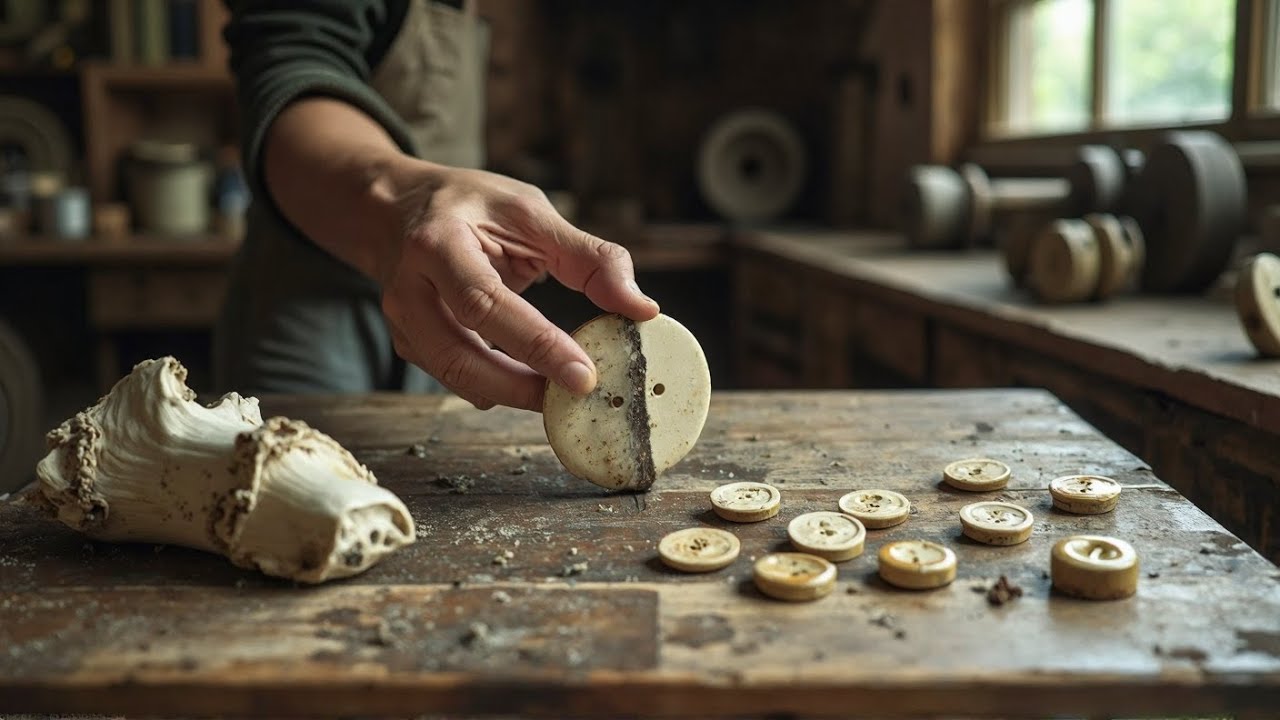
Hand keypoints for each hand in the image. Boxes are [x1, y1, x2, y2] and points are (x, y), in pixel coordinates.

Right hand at [377, 163, 658, 410]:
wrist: (395, 208)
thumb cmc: (470, 206)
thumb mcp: (532, 213)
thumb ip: (590, 258)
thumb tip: (642, 309)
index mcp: (438, 243)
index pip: (487, 304)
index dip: (536, 344)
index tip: (584, 375)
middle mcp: (410, 287)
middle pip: (461, 356)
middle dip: (521, 386)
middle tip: (577, 397)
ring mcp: (402, 321)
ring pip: (455, 377)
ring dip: (512, 394)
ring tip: (561, 394)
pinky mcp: (408, 344)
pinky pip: (456, 378)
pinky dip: (497, 387)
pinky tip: (532, 383)